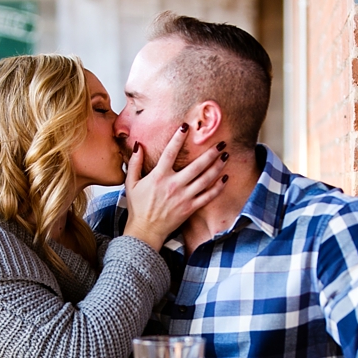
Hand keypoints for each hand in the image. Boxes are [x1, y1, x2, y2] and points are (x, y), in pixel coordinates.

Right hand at [123, 124, 227, 250]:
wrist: (145, 230)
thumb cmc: (138, 207)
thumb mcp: (131, 183)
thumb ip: (135, 163)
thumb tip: (138, 145)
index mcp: (159, 176)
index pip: (170, 152)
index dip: (178, 138)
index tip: (186, 126)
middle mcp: (173, 185)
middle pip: (196, 165)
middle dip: (210, 152)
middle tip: (221, 142)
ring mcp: (184, 197)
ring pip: (205, 179)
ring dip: (217, 166)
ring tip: (226, 155)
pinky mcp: (190, 208)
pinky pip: (208, 196)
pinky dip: (218, 187)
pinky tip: (225, 178)